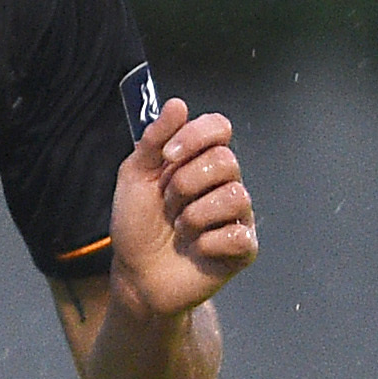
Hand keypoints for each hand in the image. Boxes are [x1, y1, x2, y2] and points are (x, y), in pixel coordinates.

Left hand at [108, 96, 256, 318]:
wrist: (136, 275)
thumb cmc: (137, 226)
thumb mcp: (135, 177)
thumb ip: (153, 140)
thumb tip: (177, 104)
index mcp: (200, 161)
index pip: (219, 127)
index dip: (196, 136)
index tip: (167, 156)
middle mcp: (224, 183)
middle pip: (226, 160)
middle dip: (185, 184)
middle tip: (168, 204)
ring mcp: (236, 215)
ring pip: (235, 195)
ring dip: (194, 215)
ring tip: (179, 230)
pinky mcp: (242, 248)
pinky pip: (237, 234)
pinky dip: (207, 243)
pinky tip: (196, 250)